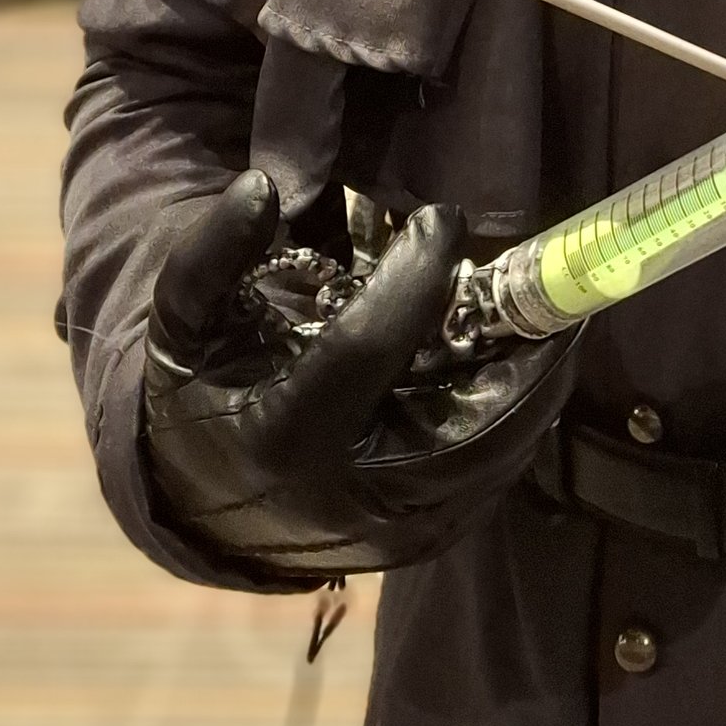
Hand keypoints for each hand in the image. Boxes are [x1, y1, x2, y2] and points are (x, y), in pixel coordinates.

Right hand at [142, 173, 580, 582]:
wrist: (202, 507)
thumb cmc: (201, 398)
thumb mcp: (183, 324)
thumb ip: (210, 253)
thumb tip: (261, 186)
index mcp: (283, 437)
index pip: (367, 347)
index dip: (415, 276)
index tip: (443, 218)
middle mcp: (347, 496)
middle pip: (464, 415)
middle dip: (511, 340)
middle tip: (530, 270)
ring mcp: (396, 529)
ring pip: (497, 449)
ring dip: (531, 376)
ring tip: (542, 308)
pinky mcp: (428, 539)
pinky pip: (496, 472)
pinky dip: (520, 413)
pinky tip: (519, 360)